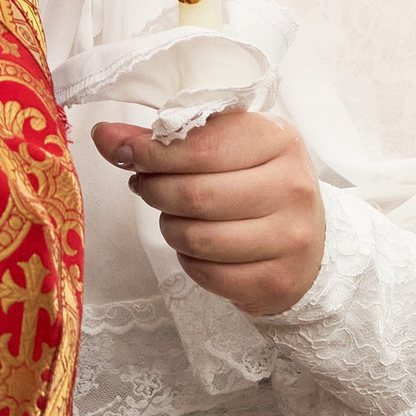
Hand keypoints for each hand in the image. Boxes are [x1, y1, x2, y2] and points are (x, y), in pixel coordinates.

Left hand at [93, 112, 325, 316]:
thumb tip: (104, 134)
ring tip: (172, 217)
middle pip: (195, 194)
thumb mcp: (225, 145)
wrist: (311, 238)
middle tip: (145, 186)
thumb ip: (165, 138)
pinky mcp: (276, 281)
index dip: (153, 152)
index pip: (202, 145)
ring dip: (169, 228)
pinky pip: (208, 274)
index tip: (125, 154)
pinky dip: (188, 260)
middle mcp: (291, 186)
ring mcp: (290, 238)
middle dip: (155, 191)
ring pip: (198, 238)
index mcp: (277, 139)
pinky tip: (195, 247)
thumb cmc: (258, 180)